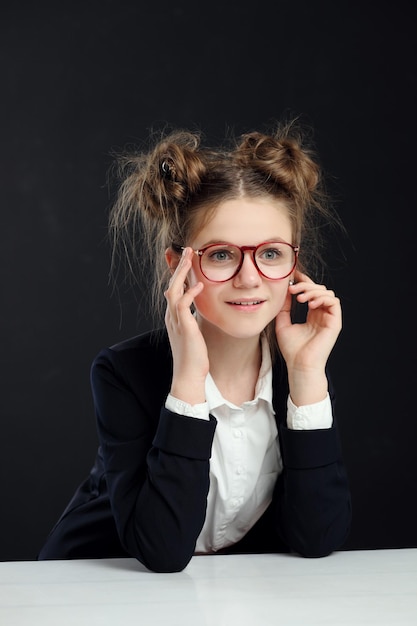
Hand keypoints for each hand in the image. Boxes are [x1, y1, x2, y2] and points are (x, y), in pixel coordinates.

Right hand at [164, 247, 208, 403]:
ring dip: (182, 273)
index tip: (185, 258)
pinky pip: (183, 305)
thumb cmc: (194, 356)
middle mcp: (172, 316)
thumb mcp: (193, 333)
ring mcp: (175, 321)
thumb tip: (199, 312)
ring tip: (190, 258)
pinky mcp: (183, 327)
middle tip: (187, 250)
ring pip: (174, 290)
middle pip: (172, 285)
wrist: (188, 375)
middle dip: (179, 266)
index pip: (174, 288)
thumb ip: (193, 319)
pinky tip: (198, 285)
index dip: (178, 272)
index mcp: (174, 316)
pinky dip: (189, 293)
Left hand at [275, 270, 341, 404]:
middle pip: (319, 289)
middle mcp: (322, 315)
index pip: (311, 292)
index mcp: (313, 315)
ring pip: (327, 293)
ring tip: (300, 298)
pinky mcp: (335, 323)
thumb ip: (284, 307)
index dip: (303, 282)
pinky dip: (322, 298)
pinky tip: (310, 304)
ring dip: (313, 291)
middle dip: (306, 285)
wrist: (299, 365)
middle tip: (293, 289)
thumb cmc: (292, 349)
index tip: (291, 277)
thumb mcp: (283, 323)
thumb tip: (283, 291)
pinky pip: (334, 302)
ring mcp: (329, 318)